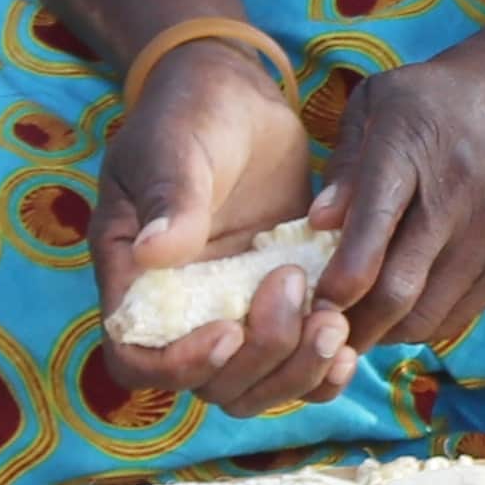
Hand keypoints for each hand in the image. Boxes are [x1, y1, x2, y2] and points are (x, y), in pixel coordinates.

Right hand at [86, 37, 338, 415]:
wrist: (236, 97)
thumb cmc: (188, 113)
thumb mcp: (171, 146)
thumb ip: (169, 198)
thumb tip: (154, 253)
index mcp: (134, 279)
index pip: (136, 357)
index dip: (180, 365)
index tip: (228, 329)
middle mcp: (180, 310)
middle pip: (209, 385)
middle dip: (260, 361)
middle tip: (301, 298)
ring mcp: (231, 311)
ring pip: (256, 387)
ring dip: (297, 372)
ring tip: (335, 324)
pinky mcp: (278, 304)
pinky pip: (295, 365)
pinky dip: (322, 371)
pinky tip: (349, 345)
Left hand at [301, 43, 484, 365]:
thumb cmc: (430, 103)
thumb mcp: (375, 107)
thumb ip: (344, 167)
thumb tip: (316, 226)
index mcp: (412, 147)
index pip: (372, 228)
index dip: (336, 282)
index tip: (310, 305)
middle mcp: (461, 193)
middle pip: (398, 290)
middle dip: (352, 325)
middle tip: (322, 336)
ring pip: (427, 316)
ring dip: (385, 331)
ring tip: (359, 323)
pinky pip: (458, 317)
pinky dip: (422, 324)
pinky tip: (402, 309)